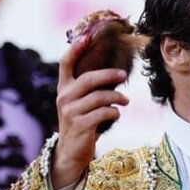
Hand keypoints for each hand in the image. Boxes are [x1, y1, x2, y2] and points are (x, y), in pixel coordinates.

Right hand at [50, 32, 131, 189]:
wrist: (71, 153)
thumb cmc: (81, 125)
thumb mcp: (80, 104)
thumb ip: (89, 90)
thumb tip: (114, 73)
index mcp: (63, 89)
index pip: (65, 63)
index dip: (75, 49)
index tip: (87, 37)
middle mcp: (64, 98)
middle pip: (89, 78)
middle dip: (109, 75)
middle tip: (124, 76)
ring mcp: (70, 112)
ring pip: (99, 97)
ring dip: (117, 97)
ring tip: (126, 101)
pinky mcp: (80, 125)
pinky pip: (103, 113)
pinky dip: (114, 112)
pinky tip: (117, 114)